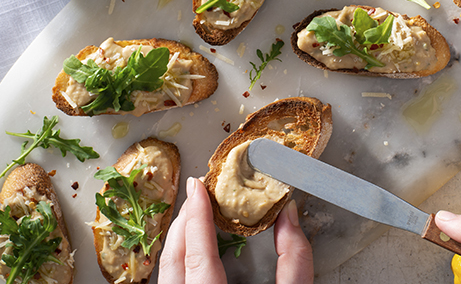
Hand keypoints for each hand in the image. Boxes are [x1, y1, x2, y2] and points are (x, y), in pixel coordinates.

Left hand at [158, 176, 313, 283]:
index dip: (197, 216)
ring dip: (179, 239)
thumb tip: (288, 214)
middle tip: (198, 192)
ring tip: (194, 213)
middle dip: (184, 220)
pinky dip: (180, 258)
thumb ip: (294, 260)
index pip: (198, 255)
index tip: (198, 186)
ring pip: (166, 271)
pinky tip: (191, 248)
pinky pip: (171, 280)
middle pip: (174, 259)